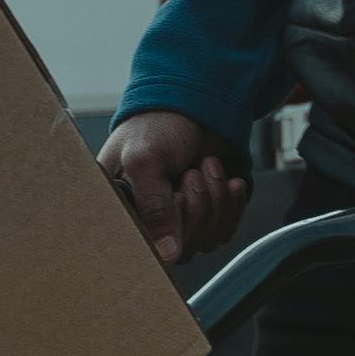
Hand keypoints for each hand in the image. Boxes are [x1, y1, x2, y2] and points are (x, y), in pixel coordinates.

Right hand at [101, 109, 243, 266]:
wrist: (195, 101)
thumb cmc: (158, 123)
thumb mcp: (145, 160)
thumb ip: (152, 207)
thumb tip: (167, 254)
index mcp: (122, 208)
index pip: (147, 246)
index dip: (169, 224)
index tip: (175, 193)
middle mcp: (149, 218)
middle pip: (183, 247)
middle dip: (197, 207)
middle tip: (192, 173)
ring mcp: (178, 218)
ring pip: (206, 240)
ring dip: (215, 201)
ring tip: (207, 166)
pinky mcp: (205, 215)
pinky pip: (224, 231)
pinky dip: (232, 206)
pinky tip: (229, 181)